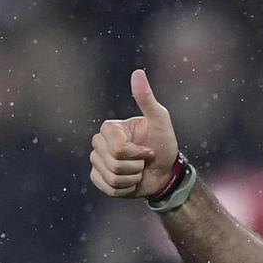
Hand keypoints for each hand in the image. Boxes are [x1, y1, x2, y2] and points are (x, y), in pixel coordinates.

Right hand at [89, 69, 178, 198]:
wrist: (165, 172)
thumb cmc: (164, 143)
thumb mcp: (159, 120)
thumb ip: (146, 98)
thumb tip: (137, 72)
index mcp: (110, 128)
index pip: (117, 148)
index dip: (137, 153)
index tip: (149, 150)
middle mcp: (99, 143)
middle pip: (113, 163)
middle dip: (136, 166)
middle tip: (144, 161)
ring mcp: (97, 162)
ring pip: (112, 177)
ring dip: (133, 178)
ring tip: (139, 171)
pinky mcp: (98, 179)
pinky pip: (109, 188)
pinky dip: (126, 189)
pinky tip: (132, 182)